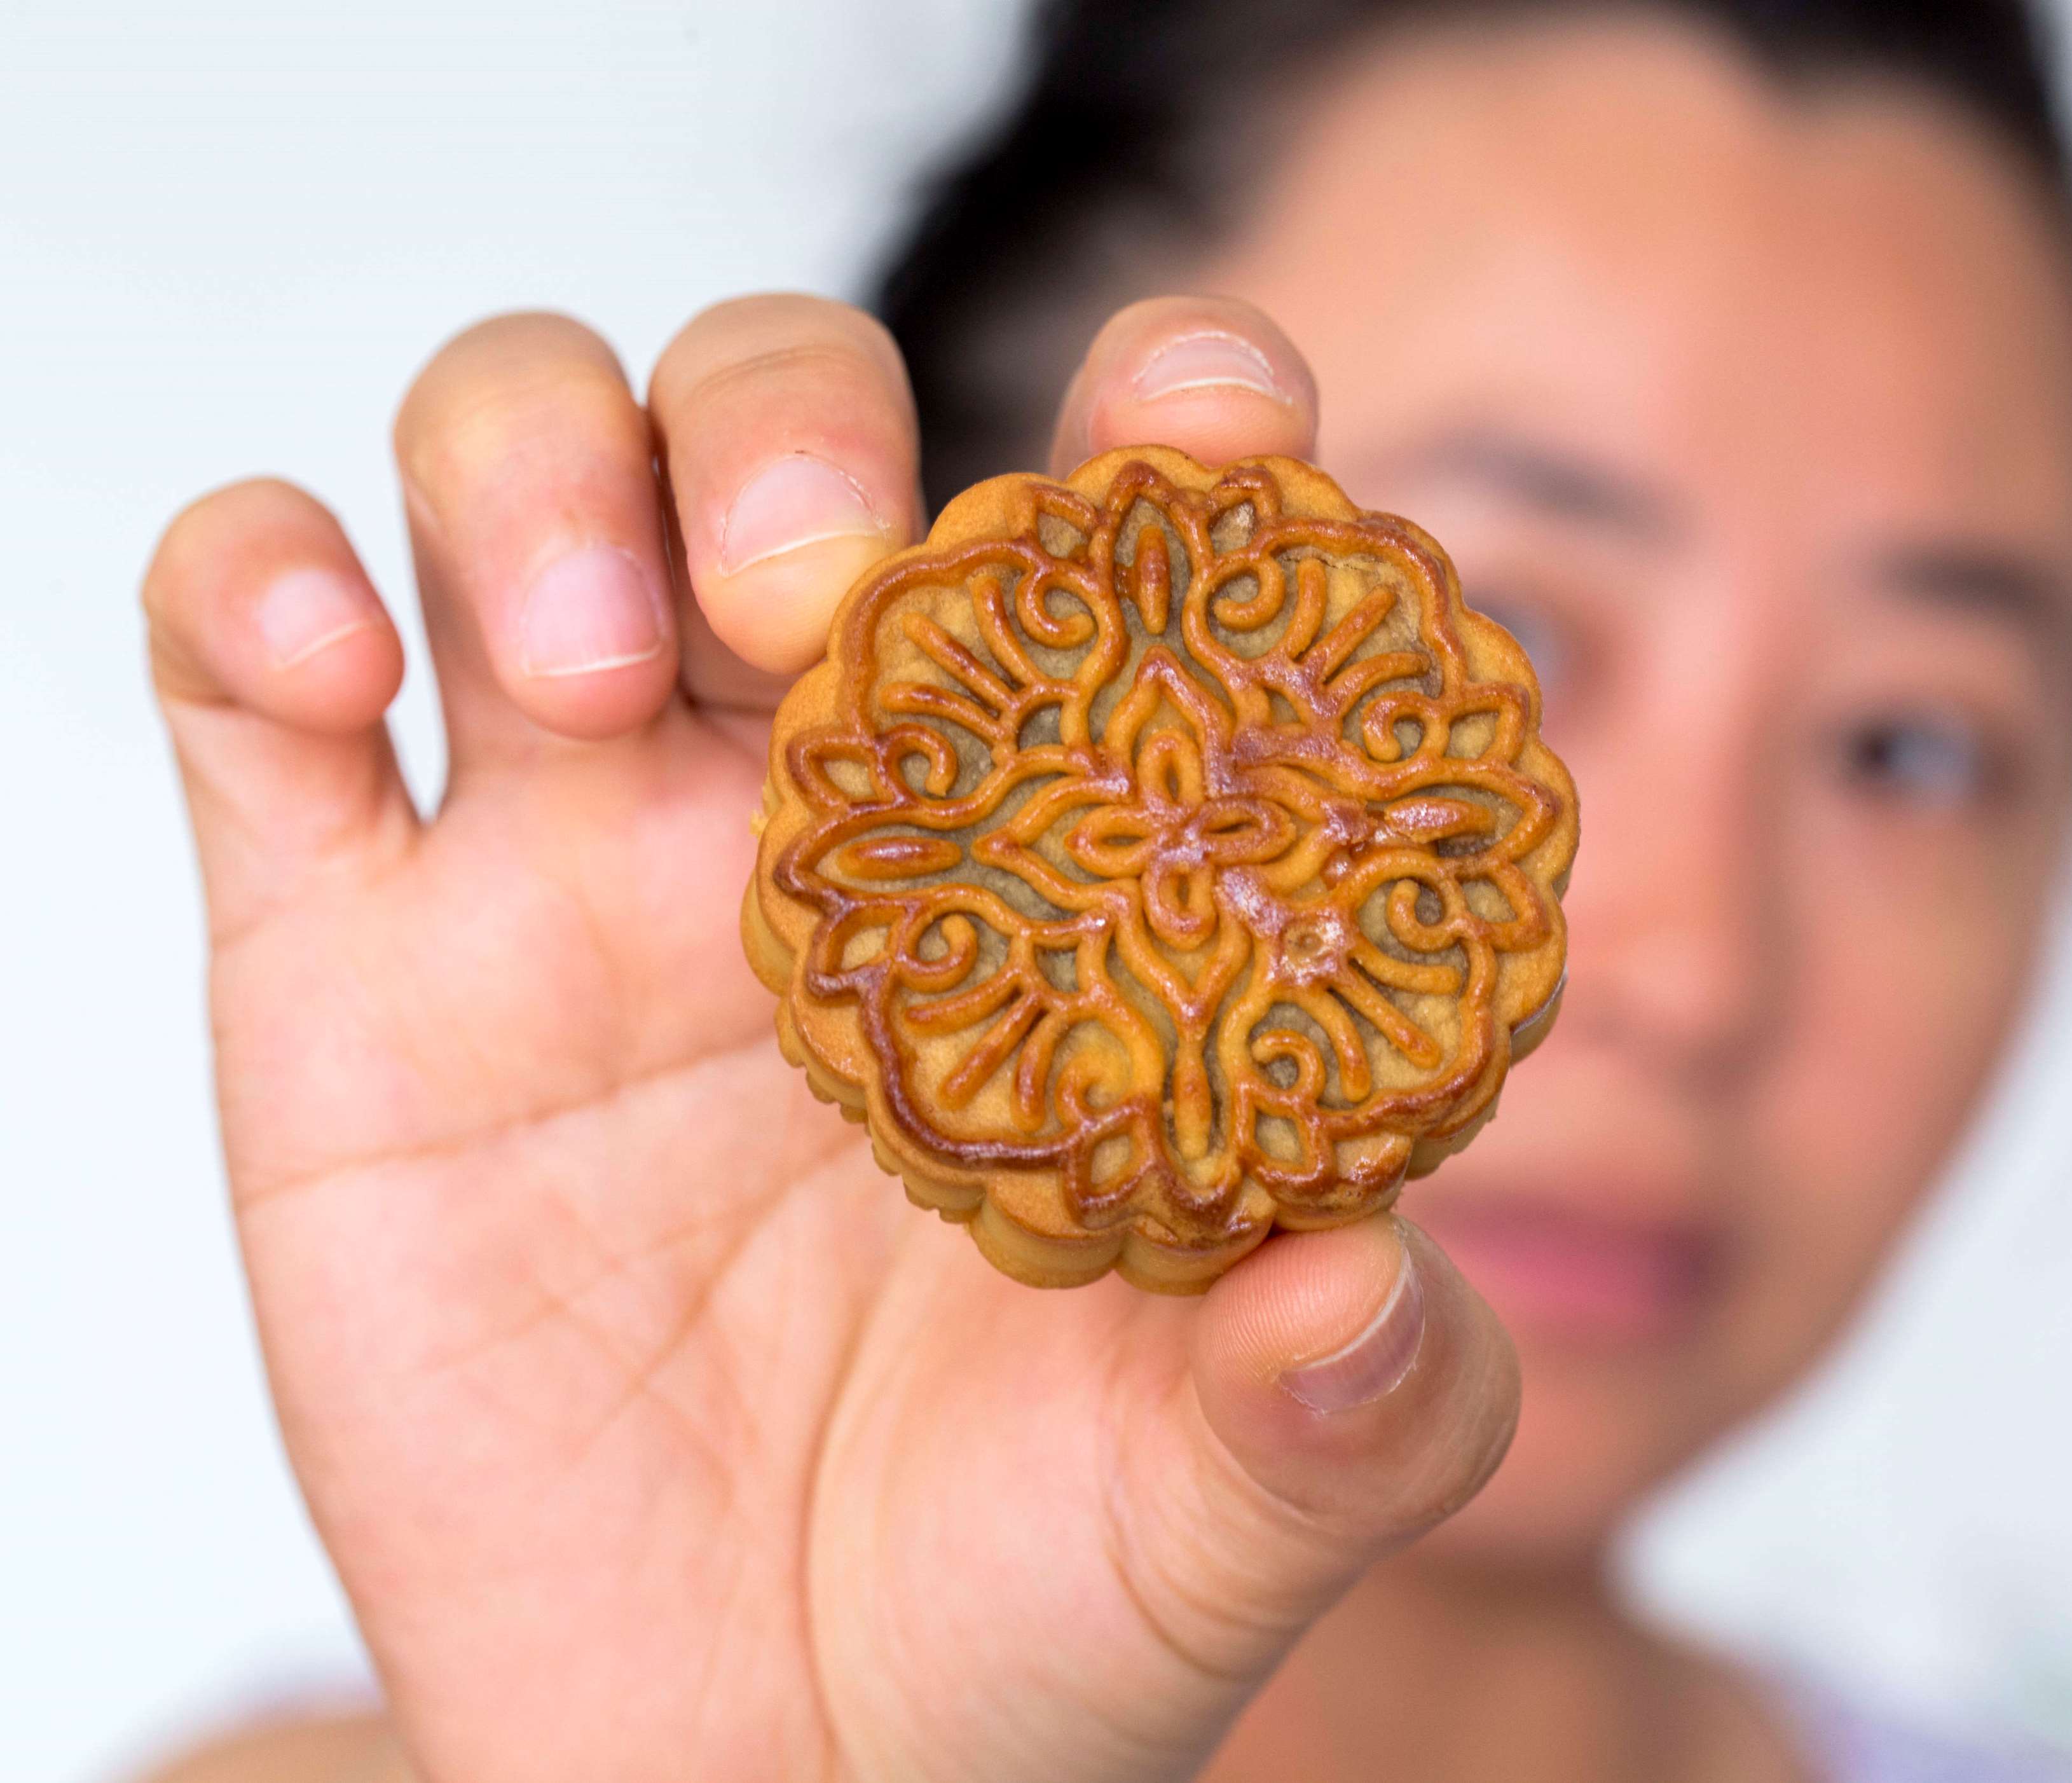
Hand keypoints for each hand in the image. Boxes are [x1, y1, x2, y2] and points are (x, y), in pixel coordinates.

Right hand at [145, 294, 1519, 1782]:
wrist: (765, 1770)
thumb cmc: (1032, 1600)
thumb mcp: (1228, 1507)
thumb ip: (1355, 1399)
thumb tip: (1371, 1292)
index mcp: (1055, 861)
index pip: (1117, 535)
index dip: (1175, 416)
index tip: (1213, 427)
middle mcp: (812, 805)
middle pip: (777, 428)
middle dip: (790, 425)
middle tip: (813, 591)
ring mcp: (564, 860)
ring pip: (518, 465)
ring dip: (535, 462)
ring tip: (593, 659)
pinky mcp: (343, 963)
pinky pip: (244, 675)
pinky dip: (250, 588)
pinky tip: (322, 666)